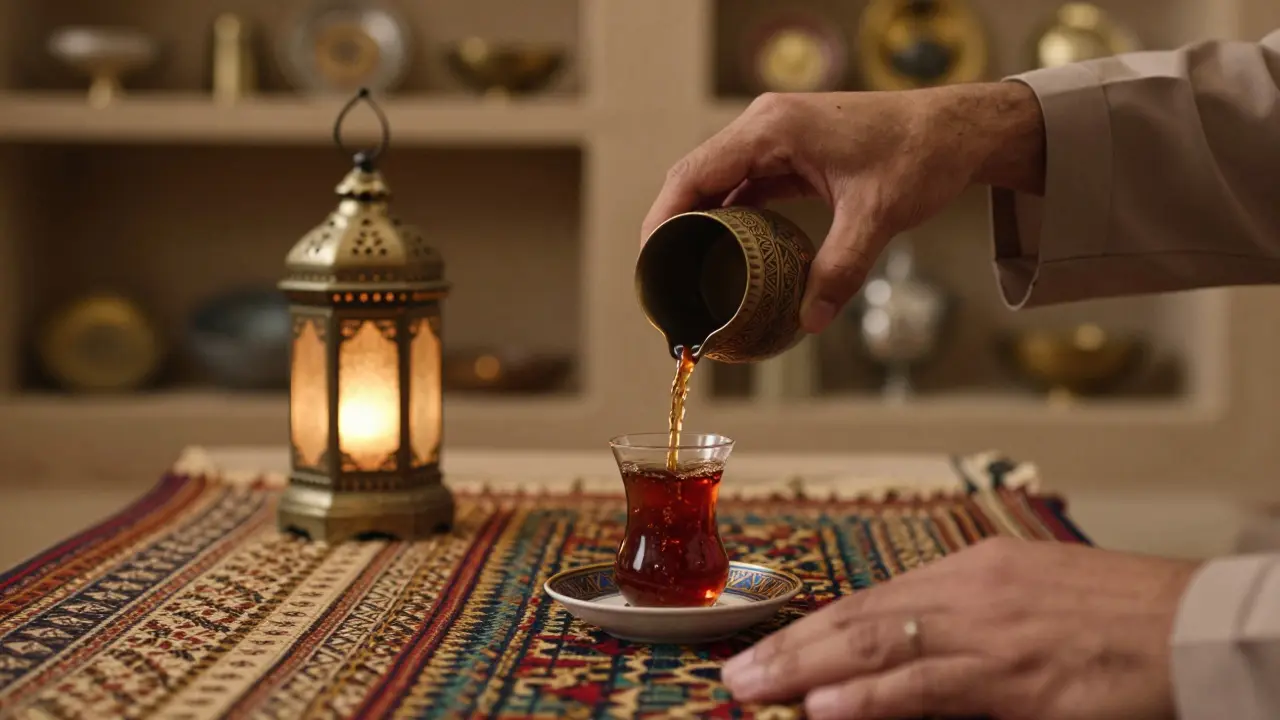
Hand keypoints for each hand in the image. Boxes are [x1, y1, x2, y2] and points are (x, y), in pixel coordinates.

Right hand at [641, 84, 1045, 332]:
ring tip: (687, 274)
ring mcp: (776, 137)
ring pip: (717, 182)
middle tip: (663, 282)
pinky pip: (744, 184)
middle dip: (674, 228)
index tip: (649, 263)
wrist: (956, 129)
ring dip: (700, 224)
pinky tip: (727, 253)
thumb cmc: (920, 155)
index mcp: (772, 128)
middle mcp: (765, 126)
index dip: (663, 220)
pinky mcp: (790, 152)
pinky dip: (730, 217)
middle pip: (696, 178)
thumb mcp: (877, 216)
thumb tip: (808, 322)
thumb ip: (840, 268)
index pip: (694, 174)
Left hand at [720, 537, 1197, 719]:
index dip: (813, 628)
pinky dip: (872, 699)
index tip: (769, 647)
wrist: (1197, 626)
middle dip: (791, 649)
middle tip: (737, 673)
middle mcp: (969, 593)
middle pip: (859, 620)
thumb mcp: (1030, 595)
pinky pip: (929, 688)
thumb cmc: (1120, 614)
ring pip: (877, 650)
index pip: (871, 600)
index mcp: (971, 570)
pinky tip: (826, 708)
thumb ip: (966, 614)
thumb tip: (904, 644)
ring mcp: (989, 636)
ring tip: (754, 689)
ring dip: (807, 672)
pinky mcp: (1017, 681)